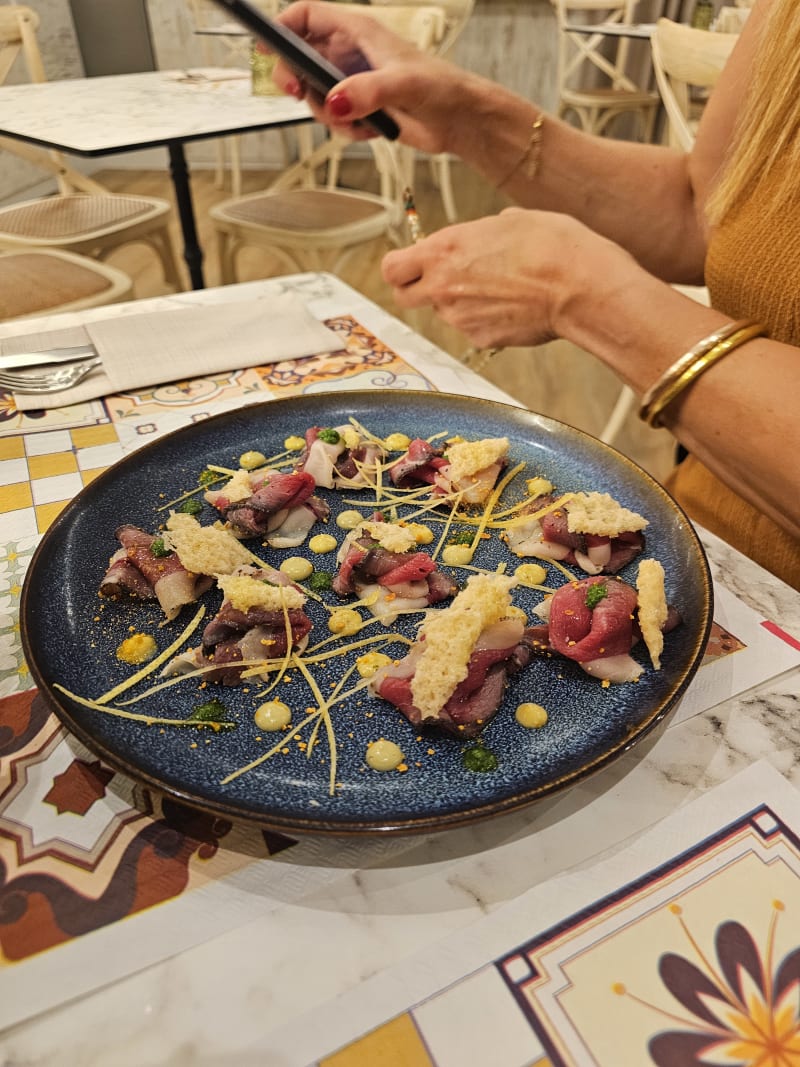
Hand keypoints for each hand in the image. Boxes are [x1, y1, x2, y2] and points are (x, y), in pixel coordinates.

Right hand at [274, 0, 471, 152]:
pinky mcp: (361, 108)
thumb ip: (365, 92)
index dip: (282, 26)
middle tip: (300, 94)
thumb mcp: (401, 84)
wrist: (458, 121)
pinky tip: (368, 130)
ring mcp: (355, 82)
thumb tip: (335, 101)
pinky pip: (336, 119)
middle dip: (296, 79)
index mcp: (359, 31)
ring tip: (352, 120)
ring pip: (317, 95)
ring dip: (327, 113)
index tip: (265, 46)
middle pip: (302, 58)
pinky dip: (346, 130)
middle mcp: (352, 54)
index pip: (308, 16)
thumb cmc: (440, 87)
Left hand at [383, 208, 624, 348]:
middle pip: (404, 297)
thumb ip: (479, 234)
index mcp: (444, 251)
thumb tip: (479, 239)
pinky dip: (484, 319)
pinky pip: (472, 328)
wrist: (579, 286)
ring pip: (443, 312)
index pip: (392, 268)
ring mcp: (460, 318)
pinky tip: (512, 305)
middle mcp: (443, 287)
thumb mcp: (510, 221)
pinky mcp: (481, 339)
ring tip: (498, 286)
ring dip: (458, 302)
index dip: (400, 267)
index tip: (412, 264)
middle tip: (441, 280)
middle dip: (416, 289)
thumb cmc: (551, 244)